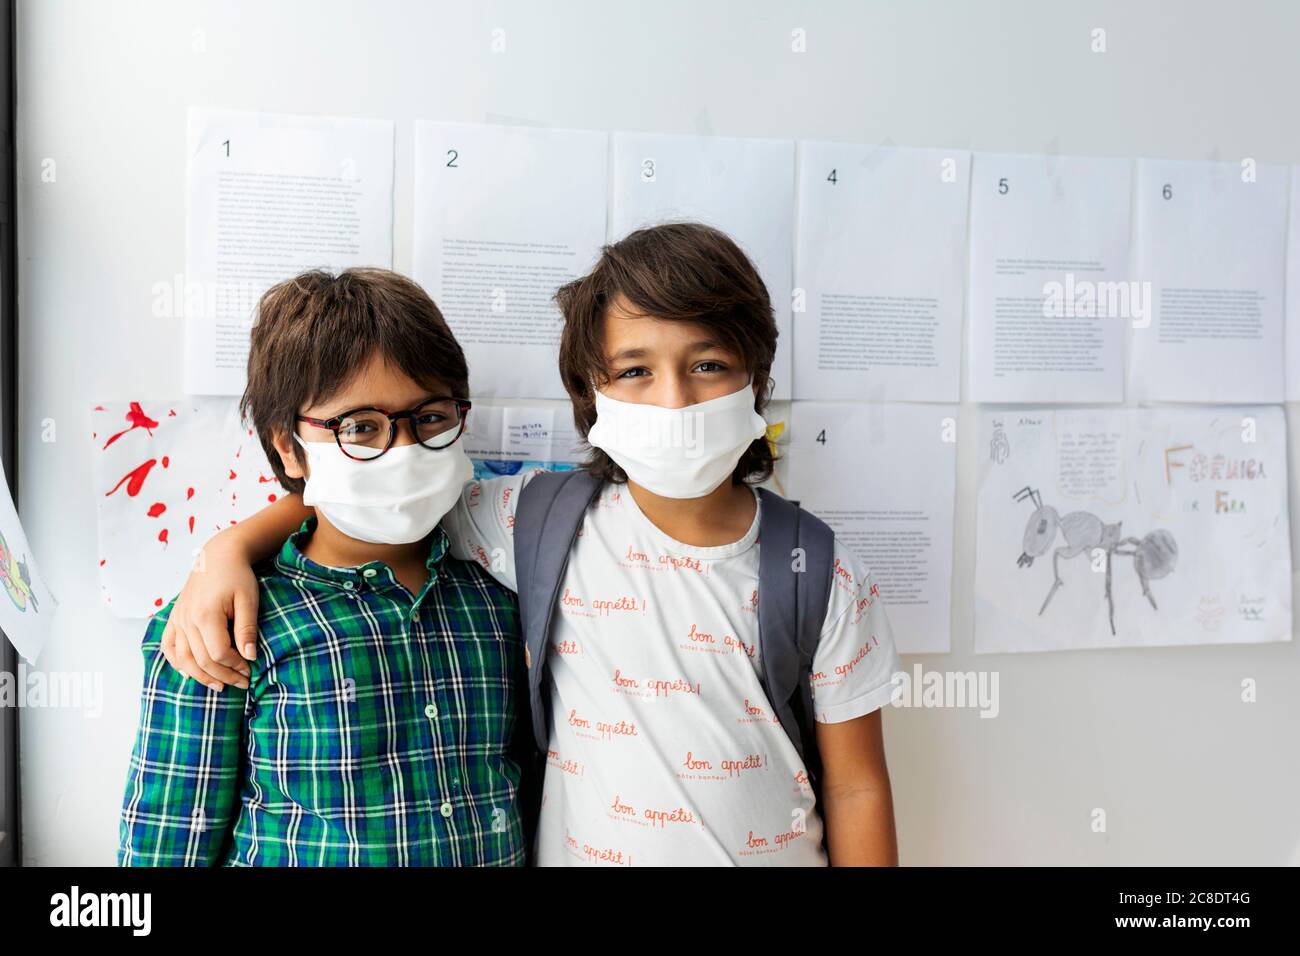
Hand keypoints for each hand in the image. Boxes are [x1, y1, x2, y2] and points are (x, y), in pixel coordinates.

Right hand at [159, 535, 259, 690]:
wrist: (218, 556)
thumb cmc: (237, 576)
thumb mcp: (248, 600)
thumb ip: (247, 629)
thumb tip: (250, 657)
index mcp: (205, 615)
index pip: (218, 653)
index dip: (235, 666)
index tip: (251, 671)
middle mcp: (187, 620)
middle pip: (201, 660)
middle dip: (223, 675)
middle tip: (243, 683)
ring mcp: (178, 620)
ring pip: (183, 659)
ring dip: (201, 676)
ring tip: (220, 686)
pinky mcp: (175, 618)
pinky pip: (168, 646)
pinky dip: (177, 663)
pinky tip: (190, 673)